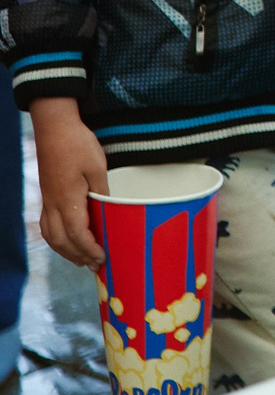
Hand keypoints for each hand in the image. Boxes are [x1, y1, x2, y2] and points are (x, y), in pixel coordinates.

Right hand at [33, 98, 108, 268]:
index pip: (77, 234)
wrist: (54, 128)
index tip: (102, 258)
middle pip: (62, 241)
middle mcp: (54, 204)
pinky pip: (47, 225)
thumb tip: (108, 212)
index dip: (89, 249)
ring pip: (51, 235)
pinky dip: (56, 239)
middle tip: (95, 266)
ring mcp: (47, 200)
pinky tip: (66, 240)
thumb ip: (102, 192)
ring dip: (65, 251)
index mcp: (68, 199)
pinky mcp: (46, 195)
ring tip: (81, 260)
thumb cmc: (78, 145)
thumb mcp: (97, 167)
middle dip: (78, 256)